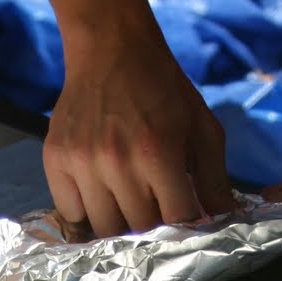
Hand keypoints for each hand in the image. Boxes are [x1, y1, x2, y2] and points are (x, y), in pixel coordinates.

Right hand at [43, 39, 235, 238]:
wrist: (111, 49)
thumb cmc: (163, 90)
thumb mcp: (203, 128)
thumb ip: (216, 180)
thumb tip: (225, 222)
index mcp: (159, 153)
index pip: (176, 220)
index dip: (186, 227)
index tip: (186, 221)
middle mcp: (118, 161)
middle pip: (139, 230)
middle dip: (154, 226)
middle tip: (156, 208)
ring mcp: (82, 163)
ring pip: (104, 228)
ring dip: (120, 223)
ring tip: (129, 203)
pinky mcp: (56, 160)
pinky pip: (70, 213)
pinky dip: (86, 213)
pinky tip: (100, 194)